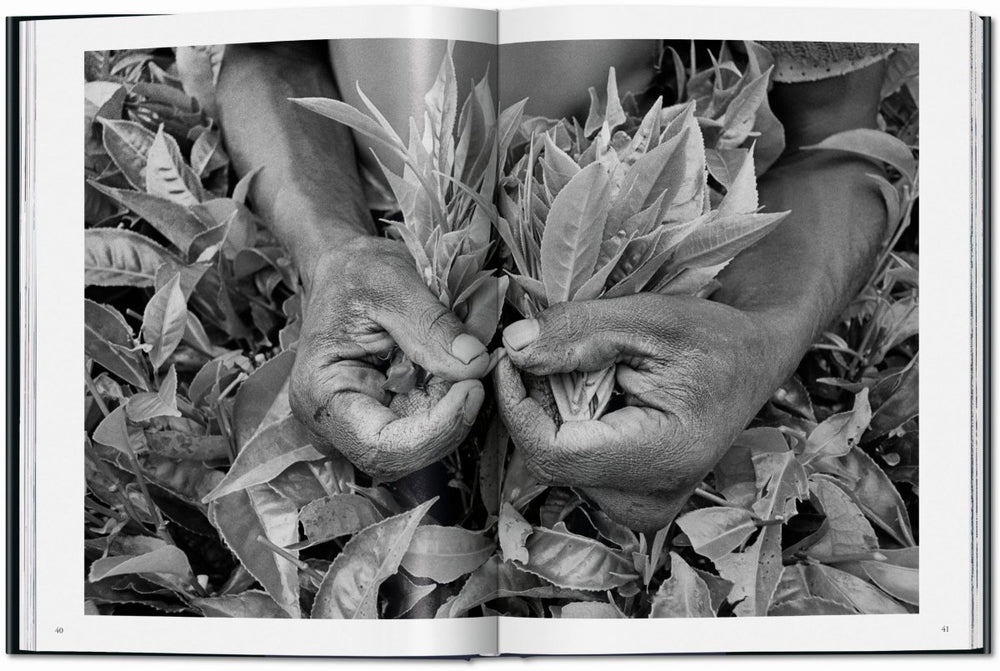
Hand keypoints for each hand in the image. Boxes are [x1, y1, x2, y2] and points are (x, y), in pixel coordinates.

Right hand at [290, 237, 489, 480]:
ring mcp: (360, 423)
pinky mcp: (385, 416)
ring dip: (453, 410)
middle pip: (403, 455)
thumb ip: (433, 326)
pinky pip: (425, 426)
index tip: (471, 389)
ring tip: (464, 361)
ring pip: (420, 445)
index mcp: (320, 395)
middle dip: (450, 420)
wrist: (346, 270)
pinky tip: (455, 369)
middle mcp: (334, 422)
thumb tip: (475, 364)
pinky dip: (450, 401)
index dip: (434, 431)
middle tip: (477, 372)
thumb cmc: (356, 272)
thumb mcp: (394, 284)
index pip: (380, 447)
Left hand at [494, 294, 796, 531]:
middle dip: (536, 401)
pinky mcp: (631, 503)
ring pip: (556, 463)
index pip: (551, 452)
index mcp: (663, 459)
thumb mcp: (649, 318)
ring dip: (552, 411)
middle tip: (553, 351)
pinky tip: (596, 396)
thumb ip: (578, 333)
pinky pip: (574, 466)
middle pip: (549, 459)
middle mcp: (649, 502)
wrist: (753, 363)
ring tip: (587, 372)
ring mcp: (641, 510)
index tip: (509, 357)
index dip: (516, 404)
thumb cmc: (712, 337)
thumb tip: (512, 348)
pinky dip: (568, 425)